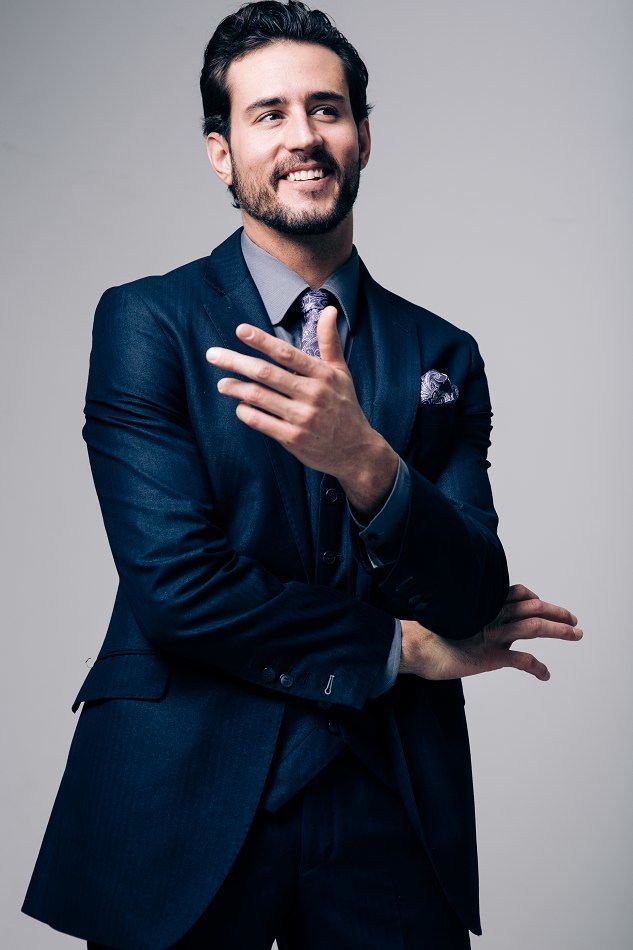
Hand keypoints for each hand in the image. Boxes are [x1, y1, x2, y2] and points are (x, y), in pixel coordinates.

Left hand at [206, 312, 378, 479]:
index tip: (240, 330)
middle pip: (265, 373)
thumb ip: (329, 342)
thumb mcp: (342, 373)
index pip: (286, 353)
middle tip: (212, 355)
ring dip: (235, 388)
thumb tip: (328, 310)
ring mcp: (301, 418)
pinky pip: (261, 422)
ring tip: (221, 384)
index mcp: (322, 375)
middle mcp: (311, 394)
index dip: (261, 340)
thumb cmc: (345, 407)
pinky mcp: (293, 439)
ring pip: (258, 397)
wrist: (355, 451)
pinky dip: (246, 412)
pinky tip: (239, 406)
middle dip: (235, 362)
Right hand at [399, 583, 582, 681]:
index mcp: (484, 605)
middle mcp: (492, 616)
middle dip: (557, 613)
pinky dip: (538, 667)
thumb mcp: (455, 618)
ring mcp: (493, 635)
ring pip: (534, 627)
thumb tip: (478, 622)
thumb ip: (472, 616)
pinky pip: (522, 660)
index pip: (518, 593)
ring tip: (574, 634)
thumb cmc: (431, 635)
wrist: (417, 646)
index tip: (543, 605)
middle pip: (533, 607)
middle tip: (573, 620)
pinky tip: (545, 674)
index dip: (535, 598)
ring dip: (558, 630)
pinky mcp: (491, 656)